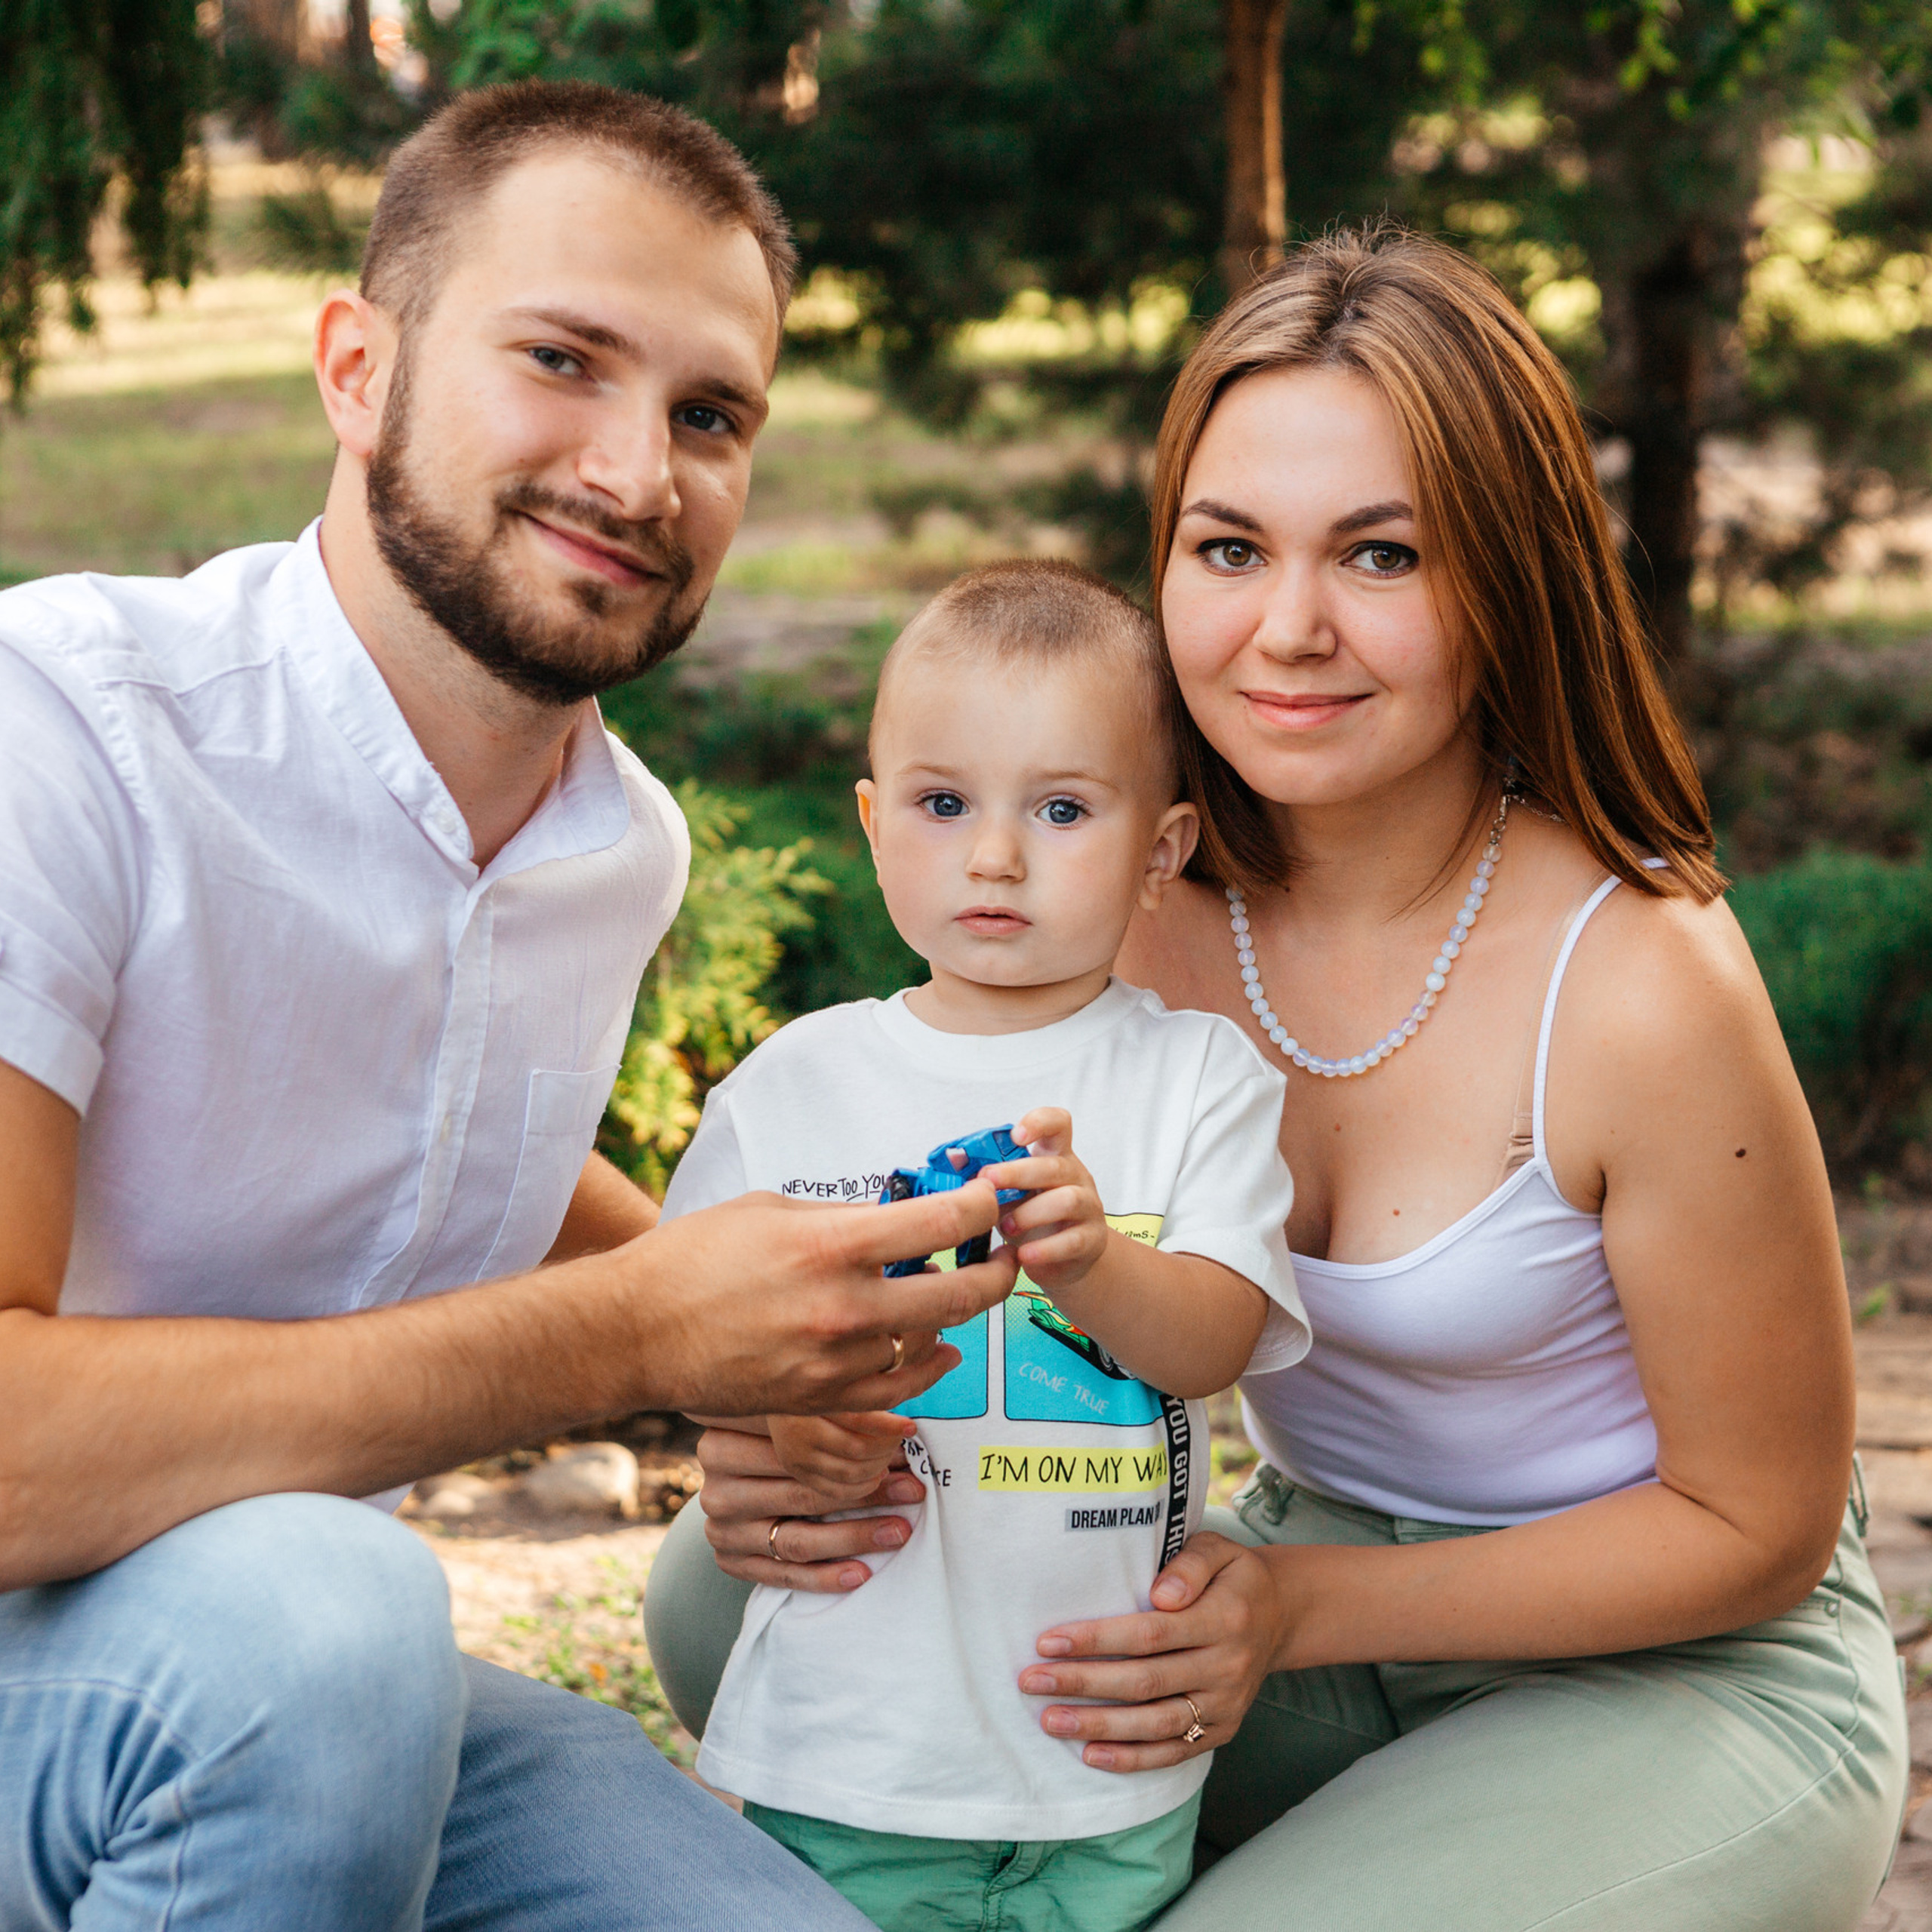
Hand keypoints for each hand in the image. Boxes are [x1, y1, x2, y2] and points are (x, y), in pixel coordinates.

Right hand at [630, 1180, 1018, 1416]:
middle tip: (1008, 1252)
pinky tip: (942, 1349)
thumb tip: (898, 1218)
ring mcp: (836, 1361)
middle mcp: (843, 1307)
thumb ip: (842, 1218)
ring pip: (928, 1341)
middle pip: (958, 1293)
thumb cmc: (695, 1258)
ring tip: (955, 1290)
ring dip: (949, 1316)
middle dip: (997, 1269)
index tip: (988, 1197)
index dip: (979, 1205)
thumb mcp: (772, 1212)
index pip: (940, 1222)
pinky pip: (901, 1390)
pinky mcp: (823, 1400)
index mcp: (830, 1244)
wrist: (637, 1332)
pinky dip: (929, 1366)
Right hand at [696, 1423, 927, 1592]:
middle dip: (865, 1489)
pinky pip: (784, 1575)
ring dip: (854, 1536)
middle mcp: (717, 1483)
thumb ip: (828, 1419)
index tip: (902, 1446)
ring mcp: (721, 1527)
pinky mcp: (730, 1561)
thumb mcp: (788, 1422)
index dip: (852, 1441)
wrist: (732, 1488)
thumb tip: (899, 1428)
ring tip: (899, 1530)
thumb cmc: (774, 1444)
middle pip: (801, 1488)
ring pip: (796, 1537)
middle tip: (912, 1489)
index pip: (794, 1440)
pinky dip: (825, 1577)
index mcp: (724, 1437)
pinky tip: (862, 1573)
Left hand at [981, 1108, 1106, 1293]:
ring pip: (1067, 1200)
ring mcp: (1089, 1207)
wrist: (1064, 1260)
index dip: (1039, 1122)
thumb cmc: (1032, 1218)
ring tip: (1006, 1228)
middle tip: (988, 1182)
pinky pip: (1073, 1241)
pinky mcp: (1092, 1239)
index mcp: (1054, 1156)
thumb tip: (954, 1158)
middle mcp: (1076, 1176)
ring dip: (1031, 1213)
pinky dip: (1045, 1249)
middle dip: (1017, 1173)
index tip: (1016, 1136)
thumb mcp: (1009, 1193)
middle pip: (1054, 1165)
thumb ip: (987, 1177)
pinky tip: (1023, 1255)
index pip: (1058, 1124)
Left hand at [1016, 1532, 1287, 1770]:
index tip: (1048, 1641)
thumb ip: (1190, 1564)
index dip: (1097, 1640)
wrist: (1280, 1617)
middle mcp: (1227, 1667)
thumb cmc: (1231, 1576)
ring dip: (1099, 1726)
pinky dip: (1132, 1759)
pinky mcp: (1221, 1731)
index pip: (1150, 1633)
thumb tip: (1161, 1593)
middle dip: (1083, 1683)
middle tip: (1031, 1681)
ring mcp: (1225, 1706)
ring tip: (1050, 1720)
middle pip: (1145, 1681)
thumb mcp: (1218, 1550)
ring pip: (1155, 1723)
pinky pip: (1173, 1751)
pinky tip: (1090, 1754)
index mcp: (1224, 1619)